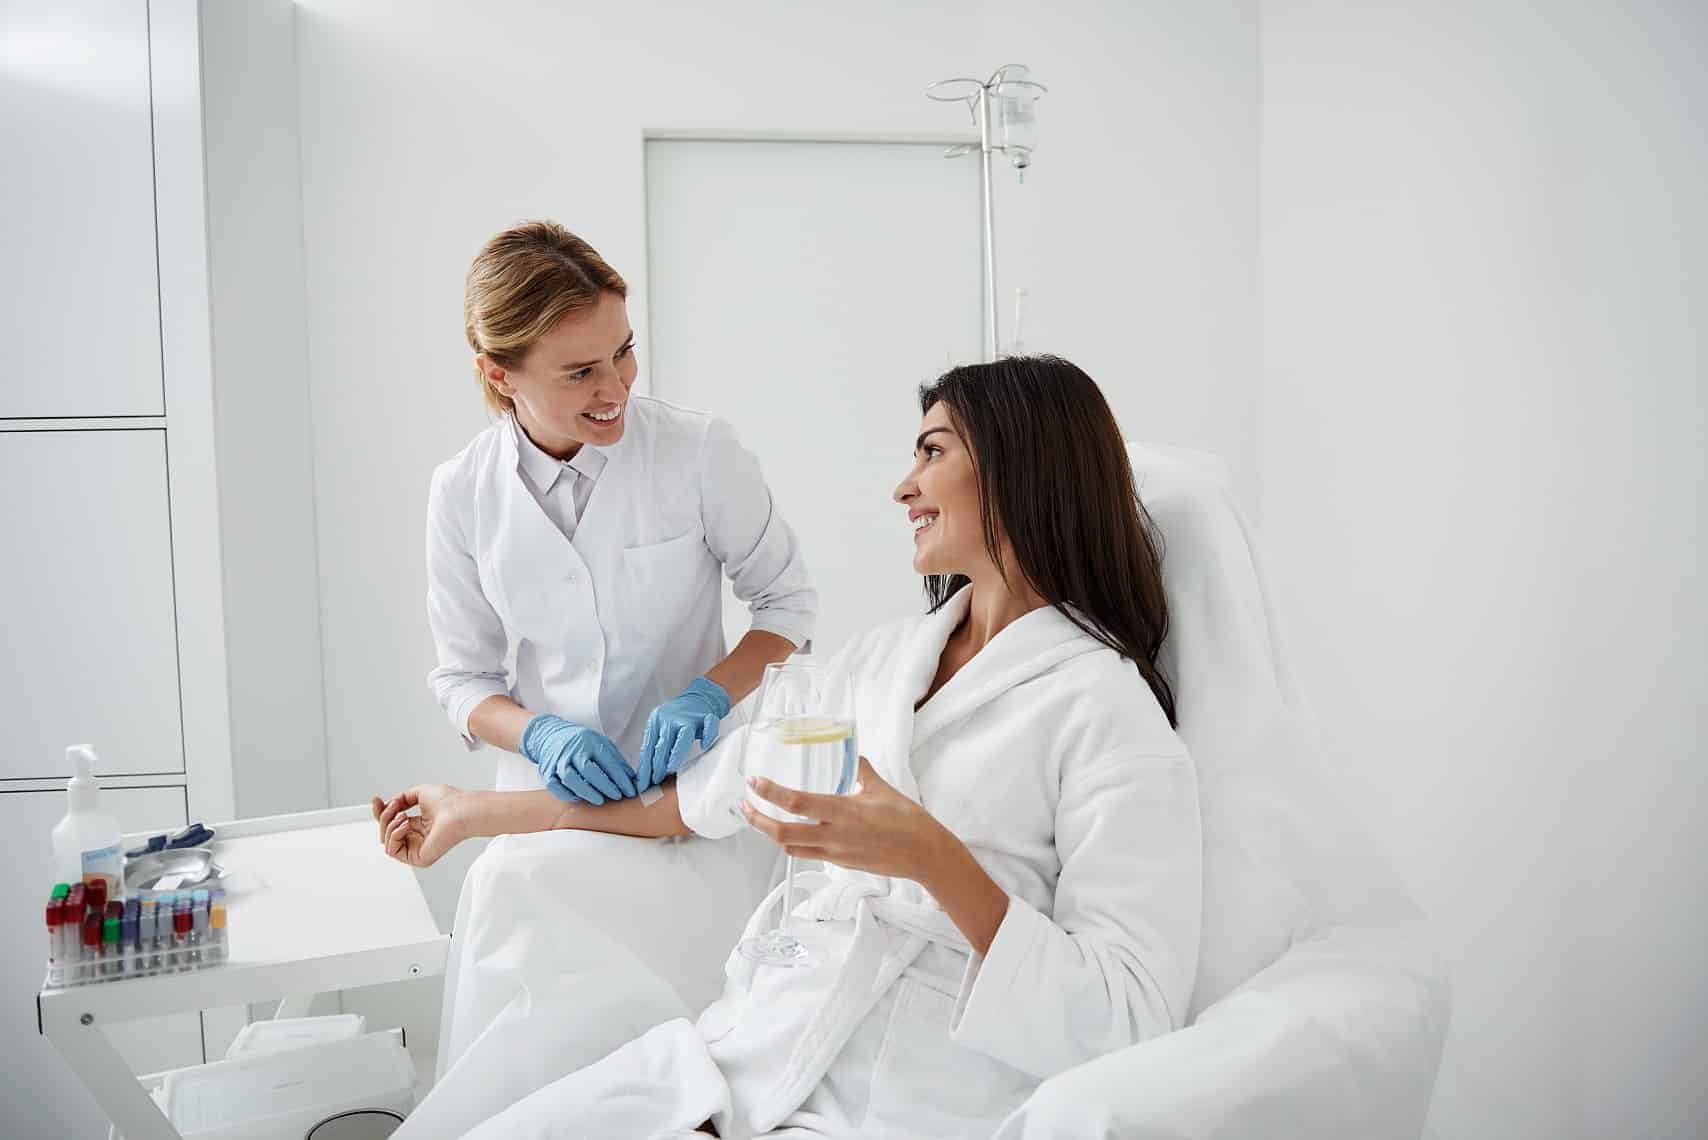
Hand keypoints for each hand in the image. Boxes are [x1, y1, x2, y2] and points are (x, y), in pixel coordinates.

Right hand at [371, 785, 466, 867]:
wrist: (460, 809)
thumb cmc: (449, 801)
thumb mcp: (419, 793)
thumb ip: (402, 798)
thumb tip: (390, 805)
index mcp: (419, 825)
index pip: (392, 823)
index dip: (380, 812)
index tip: (376, 799)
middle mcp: (418, 838)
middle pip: (386, 832)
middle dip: (383, 817)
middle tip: (393, 806)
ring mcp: (418, 849)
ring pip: (386, 842)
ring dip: (389, 825)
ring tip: (403, 815)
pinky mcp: (418, 858)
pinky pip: (393, 851)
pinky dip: (394, 836)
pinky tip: (406, 825)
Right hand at [521, 714, 637, 803]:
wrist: (549, 735)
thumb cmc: (580, 742)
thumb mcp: (600, 743)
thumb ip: (616, 760)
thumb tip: (632, 779)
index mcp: (589, 742)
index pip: (607, 761)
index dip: (620, 778)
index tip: (629, 791)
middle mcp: (573, 750)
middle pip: (589, 770)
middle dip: (605, 785)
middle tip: (617, 796)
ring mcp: (558, 761)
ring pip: (571, 778)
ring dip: (586, 792)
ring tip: (600, 800)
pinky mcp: (547, 772)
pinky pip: (555, 786)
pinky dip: (567, 794)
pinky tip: (579, 799)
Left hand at [636, 676, 731, 790]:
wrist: (699, 697)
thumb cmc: (678, 718)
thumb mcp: (661, 727)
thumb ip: (655, 745)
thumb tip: (644, 774)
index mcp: (656, 719)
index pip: (648, 746)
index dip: (645, 766)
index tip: (641, 782)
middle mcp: (671, 717)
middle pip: (663, 743)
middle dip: (658, 765)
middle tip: (654, 780)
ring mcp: (690, 716)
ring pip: (684, 736)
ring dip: (677, 753)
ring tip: (671, 768)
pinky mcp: (708, 715)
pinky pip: (709, 726)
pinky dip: (708, 736)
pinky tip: (704, 746)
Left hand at [740, 756, 953, 881]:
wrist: (924, 854)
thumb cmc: (907, 820)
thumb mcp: (882, 788)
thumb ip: (861, 770)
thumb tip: (852, 755)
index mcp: (843, 812)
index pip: (796, 803)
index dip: (770, 794)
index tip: (754, 783)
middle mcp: (834, 836)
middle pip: (782, 833)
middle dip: (758, 820)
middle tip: (745, 805)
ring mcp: (835, 853)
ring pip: (791, 847)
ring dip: (772, 834)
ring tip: (762, 819)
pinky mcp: (841, 864)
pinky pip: (809, 854)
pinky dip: (794, 843)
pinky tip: (794, 831)